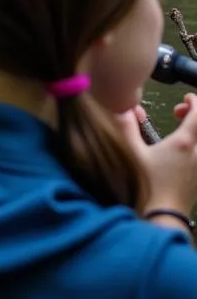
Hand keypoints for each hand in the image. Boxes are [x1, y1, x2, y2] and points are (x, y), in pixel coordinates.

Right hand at [132, 93, 196, 213]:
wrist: (164, 215)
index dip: (193, 102)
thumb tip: (125, 108)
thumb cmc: (147, 183)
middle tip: (180, 112)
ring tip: (183, 129)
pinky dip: (196, 142)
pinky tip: (184, 148)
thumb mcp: (132, 152)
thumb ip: (127, 127)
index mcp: (183, 143)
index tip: (183, 98)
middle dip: (196, 114)